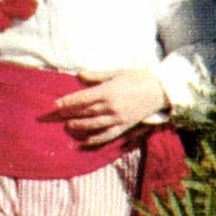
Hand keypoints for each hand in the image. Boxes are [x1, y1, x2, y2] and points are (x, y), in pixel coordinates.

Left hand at [51, 69, 168, 148]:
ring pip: (95, 124)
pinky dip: (97, 139)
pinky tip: (86, 142)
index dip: (68, 101)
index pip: (83, 98)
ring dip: (80, 126)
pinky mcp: (125, 126)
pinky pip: (108, 135)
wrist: (159, 91)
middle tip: (58, 115)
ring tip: (69, 126)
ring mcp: (118, 118)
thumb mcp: (116, 73)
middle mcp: (112, 106)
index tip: (56, 104)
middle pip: (86, 112)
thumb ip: (96, 76)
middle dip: (71, 113)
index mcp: (108, 91)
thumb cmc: (137, 78)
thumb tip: (78, 75)